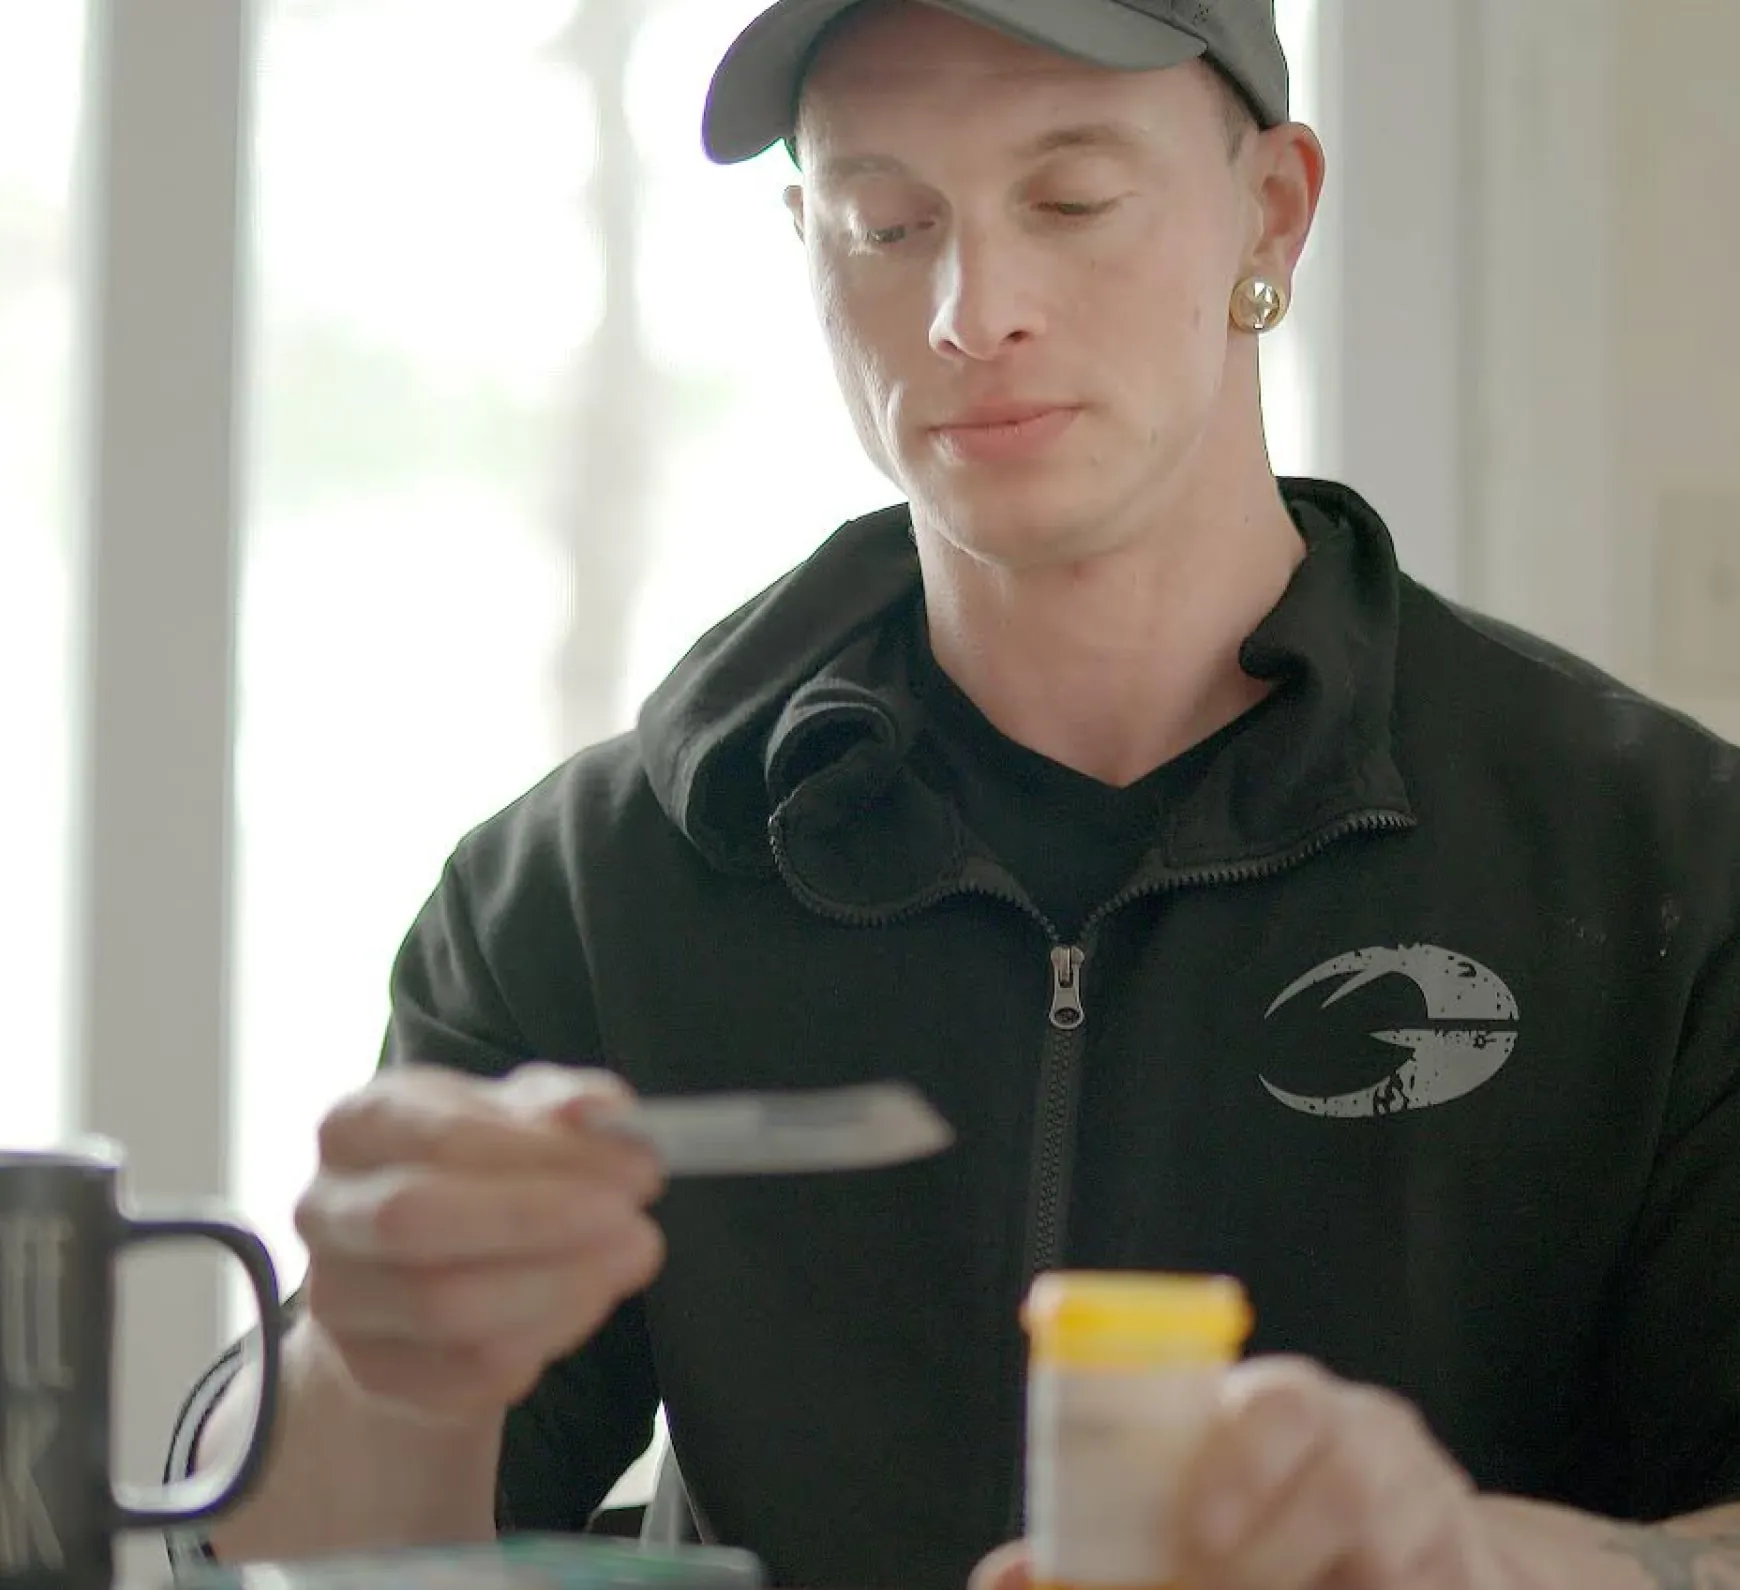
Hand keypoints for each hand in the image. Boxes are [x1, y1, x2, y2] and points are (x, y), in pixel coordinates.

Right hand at [294, 1062, 665, 1423]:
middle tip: (635, 1223)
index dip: (546, 1156)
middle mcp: (327, 1210)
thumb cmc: (479, 1167)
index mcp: (358, 1124)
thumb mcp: (522, 1113)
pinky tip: (589, 1299)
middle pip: (417, 1221)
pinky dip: (544, 1338)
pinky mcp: (372, 1374)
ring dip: (558, 1286)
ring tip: (631, 1257)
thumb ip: (565, 1104)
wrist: (423, 1261)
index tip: (640, 1168)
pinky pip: (463, 1373)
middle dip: (540, 1223)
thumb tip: (603, 1113)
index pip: (445, 1137)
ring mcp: (338, 1300)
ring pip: (443, 1306)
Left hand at [973, 1358, 1512, 1589]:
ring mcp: (1439, 1518)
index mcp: (1300, 1404)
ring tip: (1266, 1589)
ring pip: (1393, 1559)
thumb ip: (1107, 1545)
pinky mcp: (1471, 1577)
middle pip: (1344, 1490)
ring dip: (1316, 1584)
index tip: (1197, 1533)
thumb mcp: (1202, 1499)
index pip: (1286, 1402)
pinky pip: (1425, 1589)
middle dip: (1267, 1559)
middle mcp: (1380, 1446)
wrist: (1420, 1546)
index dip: (1244, 1461)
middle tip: (1206, 1585)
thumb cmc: (1270, 1515)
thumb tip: (1002, 1581)